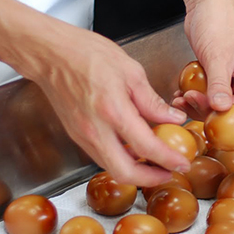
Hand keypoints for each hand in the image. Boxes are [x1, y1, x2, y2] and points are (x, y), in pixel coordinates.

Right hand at [31, 26, 191, 186]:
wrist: (51, 54)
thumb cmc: (87, 54)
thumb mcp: (131, 71)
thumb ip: (153, 101)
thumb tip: (175, 119)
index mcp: (113, 111)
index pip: (146, 147)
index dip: (168, 160)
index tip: (182, 164)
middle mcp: (95, 129)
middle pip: (125, 172)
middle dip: (151, 179)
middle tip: (170, 173)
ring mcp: (83, 136)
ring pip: (112, 168)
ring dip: (136, 173)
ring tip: (157, 164)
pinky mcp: (77, 136)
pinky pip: (102, 158)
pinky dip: (121, 161)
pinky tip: (135, 152)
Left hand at [172, 0, 233, 154]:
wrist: (205, 0)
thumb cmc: (220, 19)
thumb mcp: (218, 56)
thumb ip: (220, 85)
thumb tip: (220, 110)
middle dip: (217, 117)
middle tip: (196, 111)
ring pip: (222, 107)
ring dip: (202, 107)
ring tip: (184, 98)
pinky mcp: (220, 78)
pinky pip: (211, 97)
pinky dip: (197, 99)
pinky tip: (181, 95)